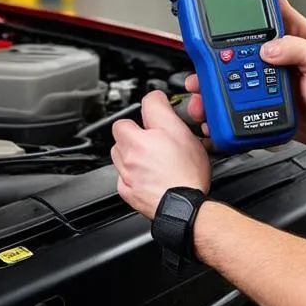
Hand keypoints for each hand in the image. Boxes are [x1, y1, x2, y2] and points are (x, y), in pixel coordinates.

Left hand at [111, 89, 211, 219]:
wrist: (183, 207)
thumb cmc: (186, 174)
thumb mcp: (184, 134)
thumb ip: (165, 112)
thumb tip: (157, 99)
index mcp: (142, 136)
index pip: (143, 105)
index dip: (154, 106)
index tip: (158, 110)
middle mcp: (130, 153)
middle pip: (122, 130)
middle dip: (135, 132)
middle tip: (152, 138)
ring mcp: (126, 173)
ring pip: (119, 153)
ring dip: (129, 152)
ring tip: (148, 158)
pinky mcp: (126, 190)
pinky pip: (122, 176)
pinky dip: (130, 174)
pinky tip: (146, 176)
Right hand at [183, 0, 305, 155]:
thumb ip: (298, 50)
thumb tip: (268, 48)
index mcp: (294, 34)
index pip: (269, 10)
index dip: (250, 4)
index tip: (230, 4)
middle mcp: (275, 52)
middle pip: (238, 41)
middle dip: (216, 48)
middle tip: (203, 56)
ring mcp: (264, 74)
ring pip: (229, 69)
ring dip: (210, 77)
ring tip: (199, 86)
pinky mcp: (256, 95)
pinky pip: (231, 94)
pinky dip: (217, 101)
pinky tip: (210, 106)